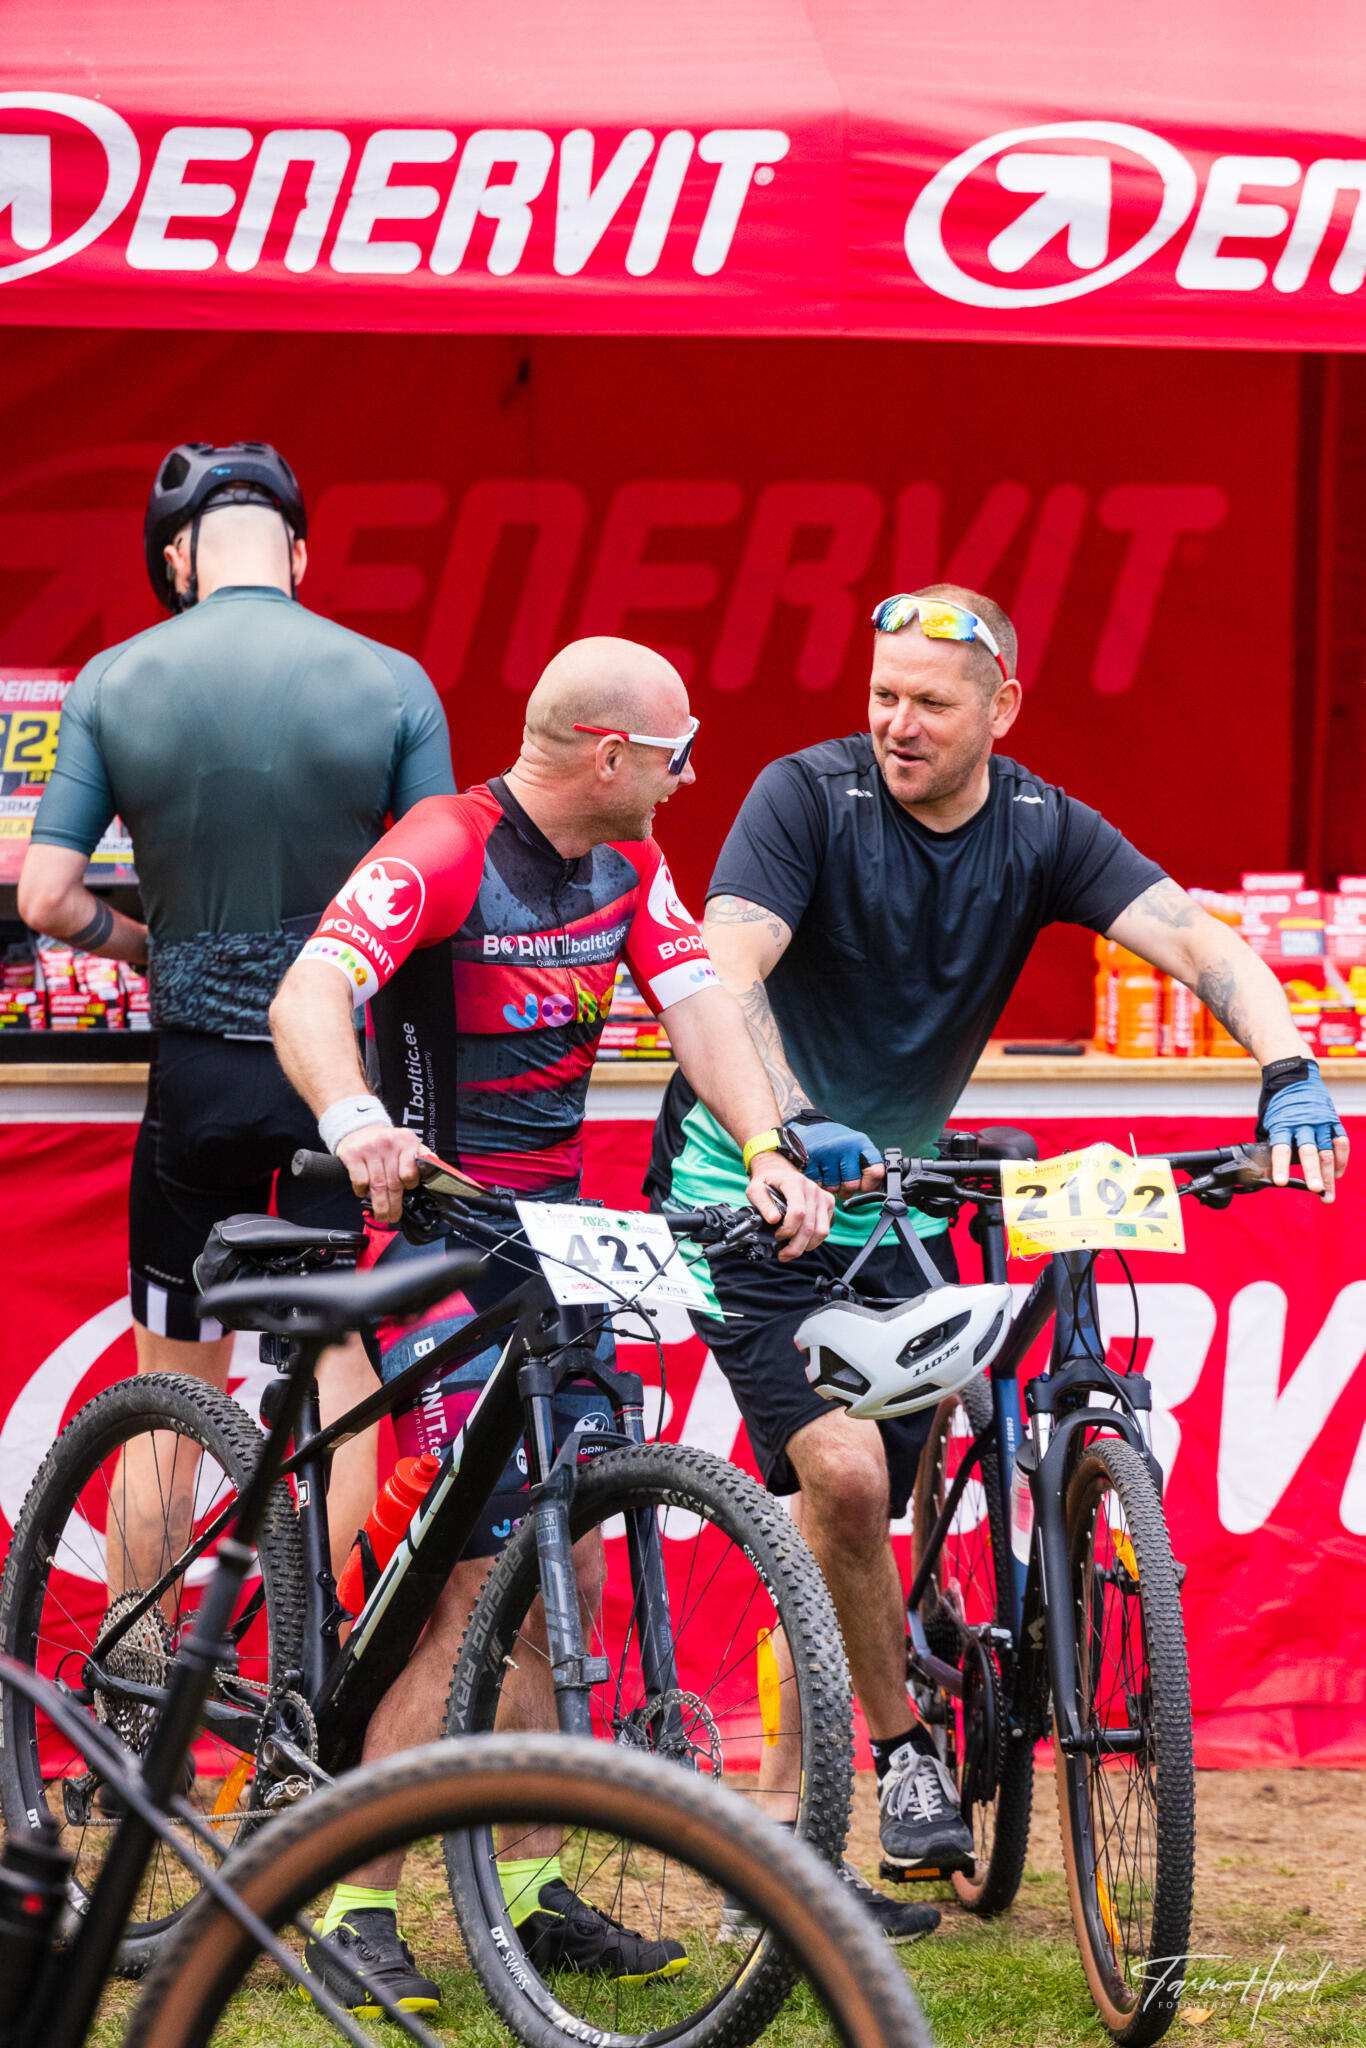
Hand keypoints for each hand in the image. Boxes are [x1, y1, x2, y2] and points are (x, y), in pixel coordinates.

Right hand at [336, 1123, 424, 1225]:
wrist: (360, 1129)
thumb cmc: (387, 1142)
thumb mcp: (407, 1144)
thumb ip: (422, 1156)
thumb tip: (439, 1172)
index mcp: (407, 1141)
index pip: (410, 1172)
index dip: (409, 1187)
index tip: (407, 1193)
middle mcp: (389, 1143)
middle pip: (393, 1183)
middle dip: (394, 1205)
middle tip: (393, 1217)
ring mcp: (370, 1148)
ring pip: (377, 1185)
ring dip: (380, 1205)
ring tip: (382, 1215)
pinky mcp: (353, 1154)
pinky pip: (360, 1180)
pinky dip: (362, 1192)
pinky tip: (363, 1194)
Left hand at [746, 1153, 834, 1260]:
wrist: (779, 1172)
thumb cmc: (767, 1183)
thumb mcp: (755, 1189)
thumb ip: (763, 1204)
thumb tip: (774, 1220)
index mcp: (794, 1183)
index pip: (798, 1212)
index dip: (788, 1229)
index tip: (777, 1236)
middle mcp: (812, 1189)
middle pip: (810, 1226)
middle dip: (796, 1246)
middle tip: (783, 1255)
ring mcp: (822, 1196)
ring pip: (821, 1231)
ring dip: (806, 1246)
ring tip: (792, 1251)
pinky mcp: (828, 1204)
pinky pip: (825, 1228)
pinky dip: (814, 1240)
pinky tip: (802, 1242)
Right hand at [789, 1113, 883, 1192]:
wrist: (808, 1128)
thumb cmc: (835, 1143)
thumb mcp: (855, 1148)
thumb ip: (867, 1167)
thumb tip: (876, 1188)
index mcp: (861, 1143)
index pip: (876, 1172)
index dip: (869, 1184)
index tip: (863, 1185)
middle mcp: (846, 1146)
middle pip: (852, 1185)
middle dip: (845, 1189)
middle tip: (839, 1181)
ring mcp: (828, 1151)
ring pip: (833, 1187)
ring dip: (829, 1185)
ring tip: (826, 1171)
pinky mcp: (811, 1158)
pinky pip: (818, 1183)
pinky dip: (817, 1181)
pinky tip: (817, 1170)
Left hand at [1256, 1058, 1349, 1202]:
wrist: (1294, 1073)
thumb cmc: (1278, 1102)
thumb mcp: (1268, 1121)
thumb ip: (1269, 1144)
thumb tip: (1263, 1172)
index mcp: (1283, 1122)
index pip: (1281, 1147)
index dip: (1281, 1165)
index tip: (1280, 1182)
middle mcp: (1303, 1122)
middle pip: (1309, 1152)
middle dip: (1313, 1173)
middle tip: (1317, 1191)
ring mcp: (1320, 1121)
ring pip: (1327, 1151)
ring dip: (1329, 1174)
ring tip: (1327, 1194)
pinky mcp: (1332, 1120)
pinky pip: (1340, 1141)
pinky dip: (1341, 1159)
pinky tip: (1338, 1174)